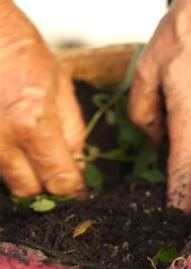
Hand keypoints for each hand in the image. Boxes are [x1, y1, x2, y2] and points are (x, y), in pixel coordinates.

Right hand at [0, 1, 85, 196]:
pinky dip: (3, 161)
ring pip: (5, 180)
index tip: (76, 189)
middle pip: (28, 190)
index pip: (58, 180)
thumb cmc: (19, 51)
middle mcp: (0, 141)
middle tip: (52, 168)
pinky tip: (11, 139)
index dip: (71, 188)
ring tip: (29, 146)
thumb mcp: (61, 87)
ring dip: (22, 172)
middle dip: (45, 184)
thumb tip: (78, 163)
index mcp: (32, 125)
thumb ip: (72, 131)